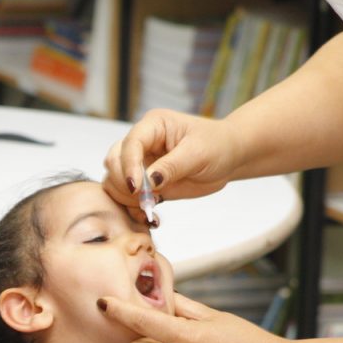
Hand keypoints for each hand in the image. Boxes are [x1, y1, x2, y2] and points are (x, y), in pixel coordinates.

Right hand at [103, 109, 241, 222]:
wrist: (228, 157)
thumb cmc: (216, 145)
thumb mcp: (198, 153)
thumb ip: (172, 166)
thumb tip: (149, 181)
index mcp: (153, 126)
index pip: (130, 143)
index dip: (129, 165)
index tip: (136, 187)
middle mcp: (142, 143)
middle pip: (114, 161)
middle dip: (124, 182)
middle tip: (146, 199)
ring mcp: (141, 163)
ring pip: (114, 180)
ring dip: (126, 197)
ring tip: (149, 208)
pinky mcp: (145, 183)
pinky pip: (127, 196)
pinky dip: (133, 208)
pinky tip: (150, 216)